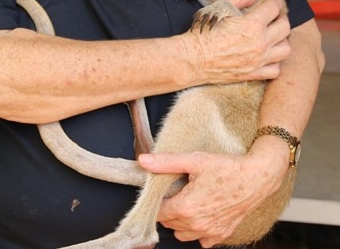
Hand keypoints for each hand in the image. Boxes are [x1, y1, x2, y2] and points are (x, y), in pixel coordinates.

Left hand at [139, 145, 287, 247]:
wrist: (256, 177)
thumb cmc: (226, 167)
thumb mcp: (194, 159)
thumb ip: (166, 162)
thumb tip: (143, 161)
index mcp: (185, 208)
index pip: (158, 212)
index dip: (157, 200)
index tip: (162, 189)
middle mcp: (196, 225)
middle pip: (169, 223)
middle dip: (168, 208)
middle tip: (175, 191)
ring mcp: (209, 233)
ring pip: (183, 234)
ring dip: (180, 221)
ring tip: (187, 201)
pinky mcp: (222, 235)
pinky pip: (202, 240)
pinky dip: (198, 230)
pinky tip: (202, 213)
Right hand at [182, 0, 290, 84]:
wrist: (193, 58)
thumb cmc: (205, 32)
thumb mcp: (220, 7)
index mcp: (253, 24)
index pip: (274, 8)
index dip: (274, 2)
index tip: (272, 2)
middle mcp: (260, 43)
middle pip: (285, 27)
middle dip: (281, 18)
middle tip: (273, 17)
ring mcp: (259, 60)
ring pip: (285, 49)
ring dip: (281, 40)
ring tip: (272, 36)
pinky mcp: (254, 74)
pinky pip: (276, 69)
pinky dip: (274, 62)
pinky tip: (266, 55)